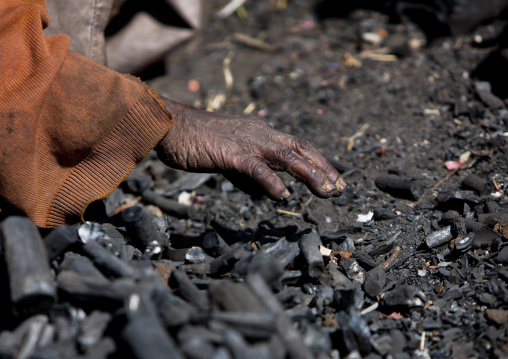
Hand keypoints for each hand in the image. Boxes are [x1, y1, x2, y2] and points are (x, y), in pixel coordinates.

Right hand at [156, 98, 345, 200]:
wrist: (170, 126)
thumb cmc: (198, 142)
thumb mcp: (230, 160)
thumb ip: (249, 175)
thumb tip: (265, 193)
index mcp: (261, 132)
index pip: (297, 146)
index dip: (318, 162)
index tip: (334, 180)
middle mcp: (259, 133)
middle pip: (299, 148)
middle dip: (323, 168)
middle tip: (340, 188)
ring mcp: (246, 142)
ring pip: (285, 155)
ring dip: (308, 173)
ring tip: (325, 190)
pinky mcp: (230, 153)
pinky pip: (254, 168)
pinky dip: (270, 181)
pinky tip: (283, 194)